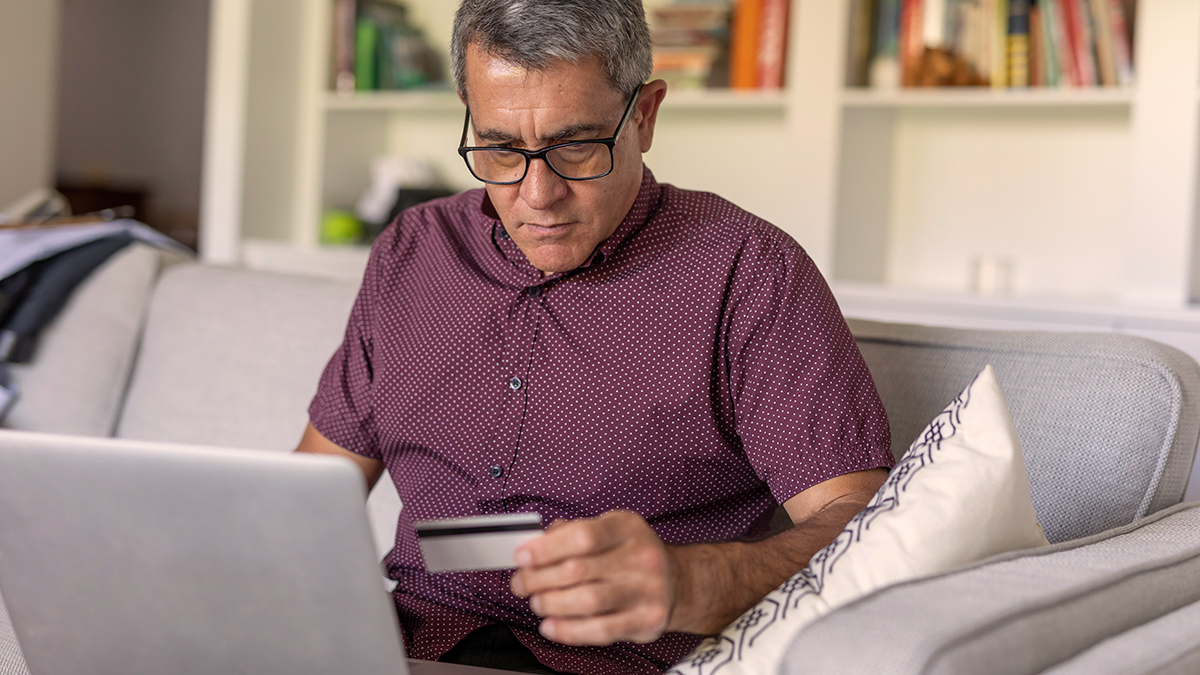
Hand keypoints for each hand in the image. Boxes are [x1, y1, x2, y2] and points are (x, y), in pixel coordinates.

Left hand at [510, 510, 678, 645]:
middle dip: (539, 579)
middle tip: (522, 584)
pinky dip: (568, 631)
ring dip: (551, 604)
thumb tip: (533, 545)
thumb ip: (571, 532)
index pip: (582, 535)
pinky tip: (552, 626)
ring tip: (538, 603)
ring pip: (587, 601)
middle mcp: (642, 557)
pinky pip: (600, 630)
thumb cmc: (631, 555)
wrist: (676, 582)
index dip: (545, 548)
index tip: (522, 557)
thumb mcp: (608, 530)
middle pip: (578, 570)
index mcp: (628, 528)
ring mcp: (648, 590)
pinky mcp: (647, 620)